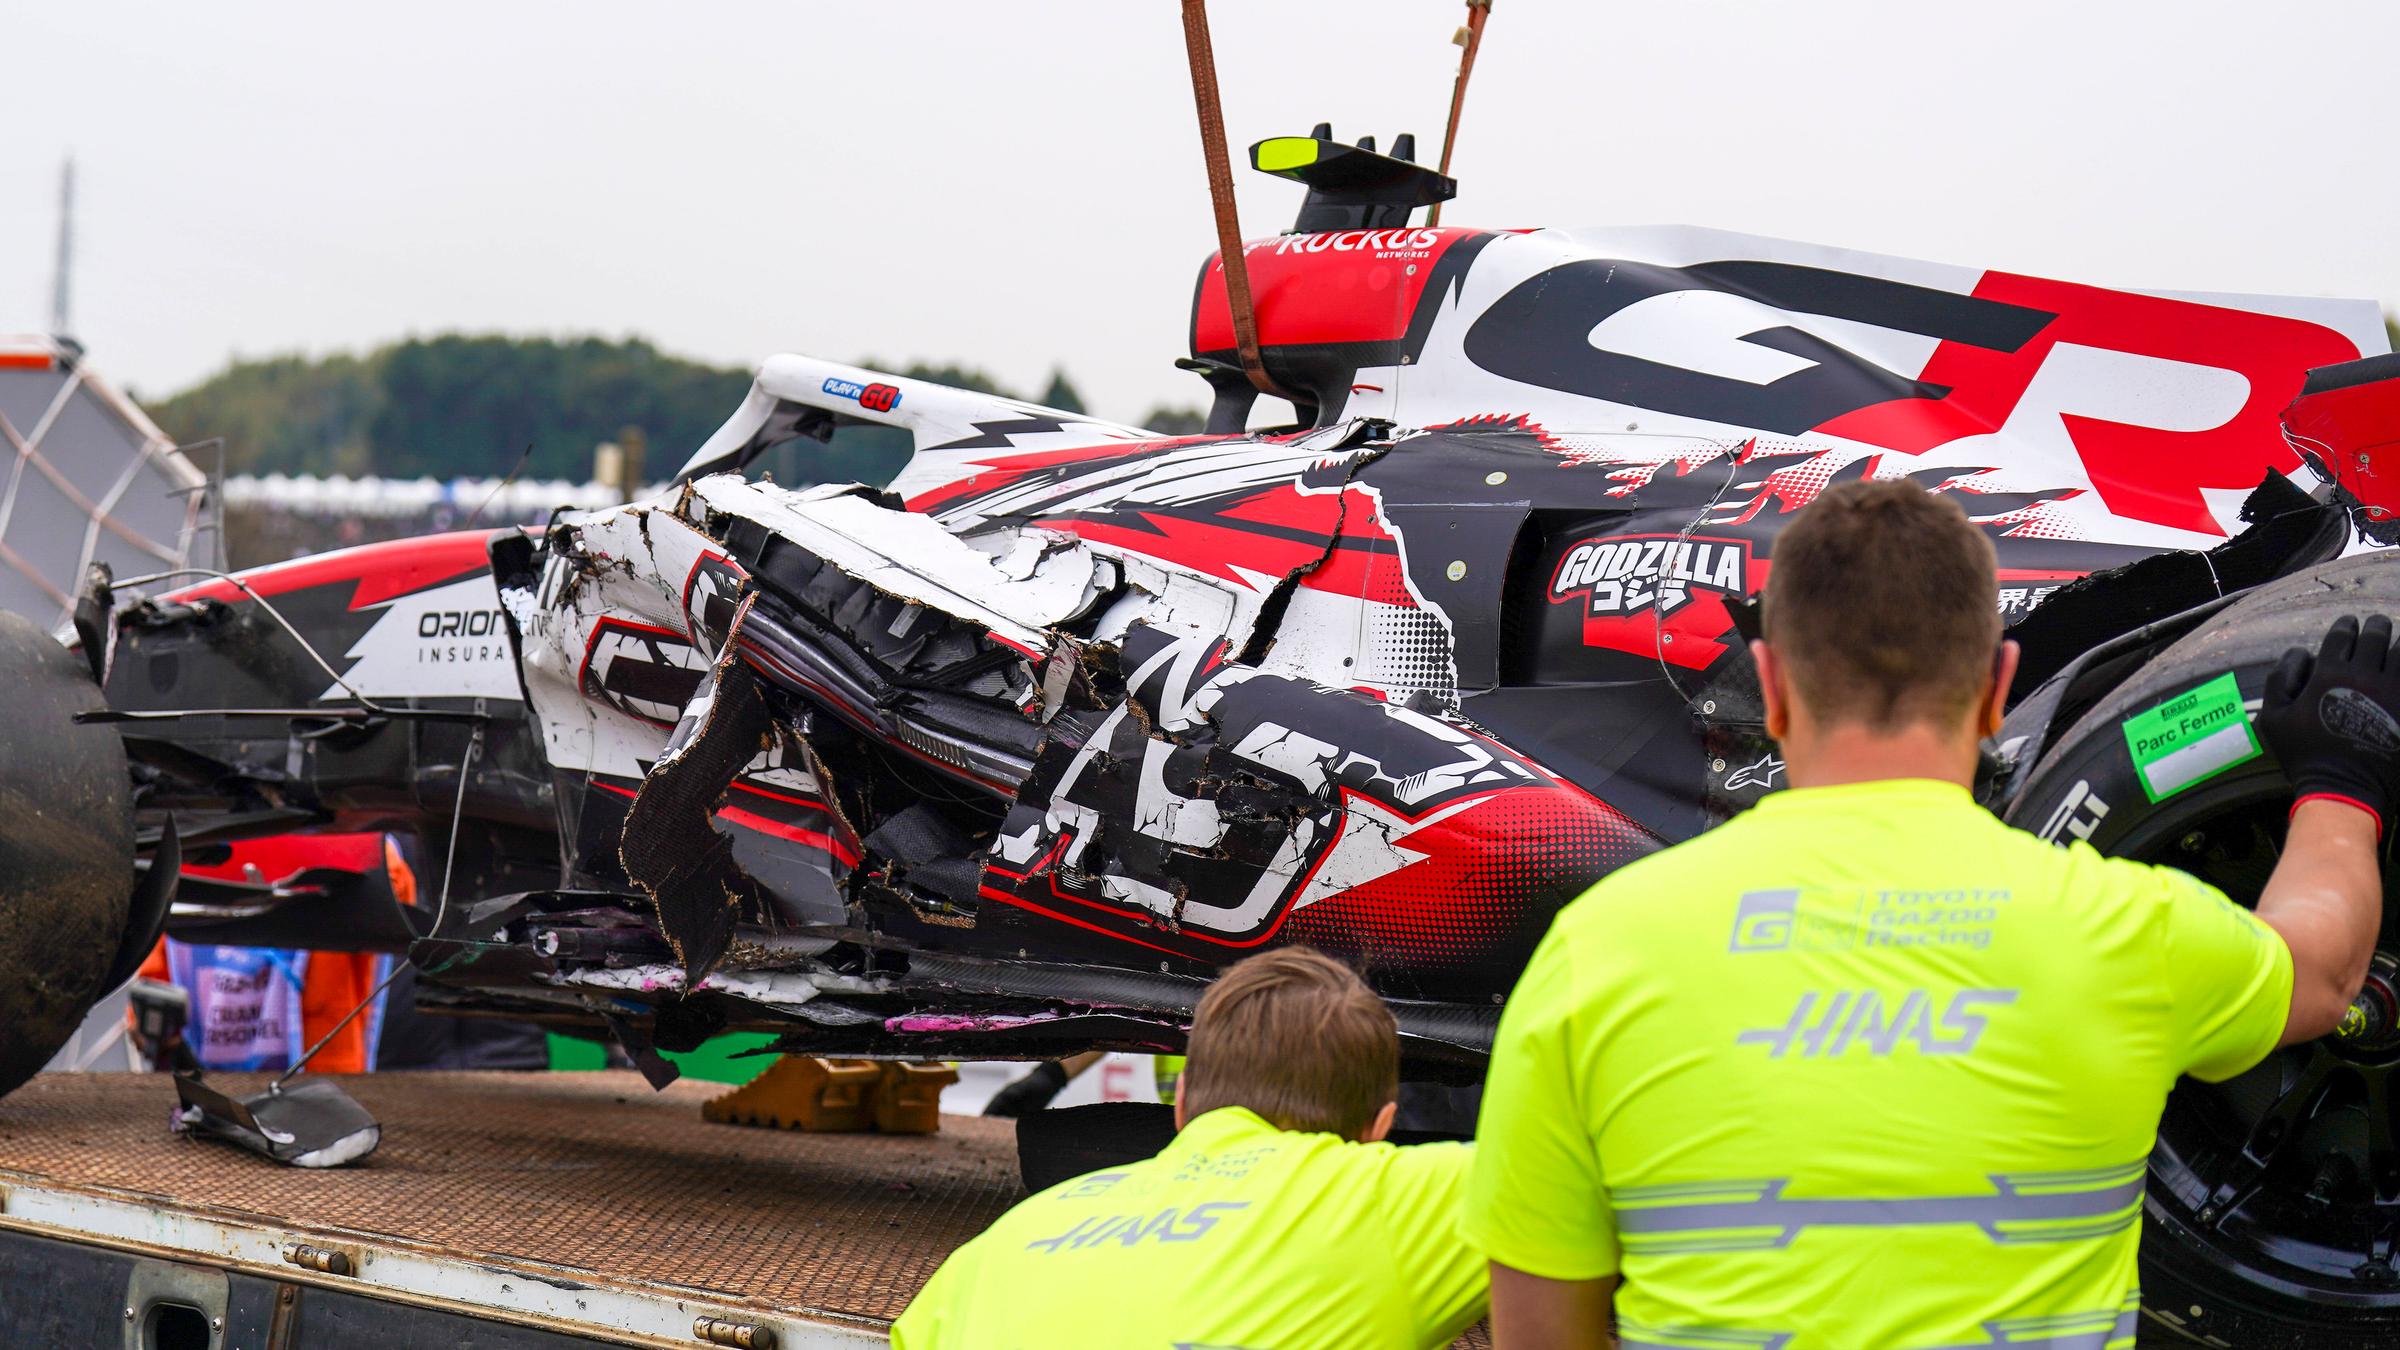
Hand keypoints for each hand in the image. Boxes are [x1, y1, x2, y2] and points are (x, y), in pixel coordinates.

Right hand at [2256, 614, 2399, 839]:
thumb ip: (2280, 679)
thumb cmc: (2306, 756)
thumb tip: (2300, 653)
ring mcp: (2393, 691)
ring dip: (2399, 642)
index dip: (2346, 626)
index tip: (2349, 623)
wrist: (2345, 789)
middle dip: (2376, 626)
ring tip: (2398, 640)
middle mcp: (2364, 675)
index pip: (2342, 636)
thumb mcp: (2274, 719)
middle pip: (2376, 637)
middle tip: (2377, 624)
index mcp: (2330, 674)